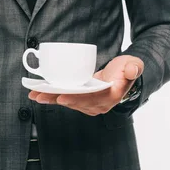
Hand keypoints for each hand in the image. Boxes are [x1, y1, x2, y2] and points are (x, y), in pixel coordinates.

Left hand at [27, 55, 143, 115]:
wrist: (122, 74)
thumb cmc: (126, 68)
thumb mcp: (133, 64)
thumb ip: (134, 67)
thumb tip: (131, 70)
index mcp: (110, 96)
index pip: (91, 99)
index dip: (76, 99)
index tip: (62, 96)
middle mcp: (98, 104)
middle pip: (75, 102)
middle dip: (57, 99)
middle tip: (40, 94)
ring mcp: (89, 104)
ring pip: (68, 102)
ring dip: (51, 98)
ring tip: (35, 94)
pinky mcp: (82, 100)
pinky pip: (66, 99)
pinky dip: (52, 96)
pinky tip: (39, 94)